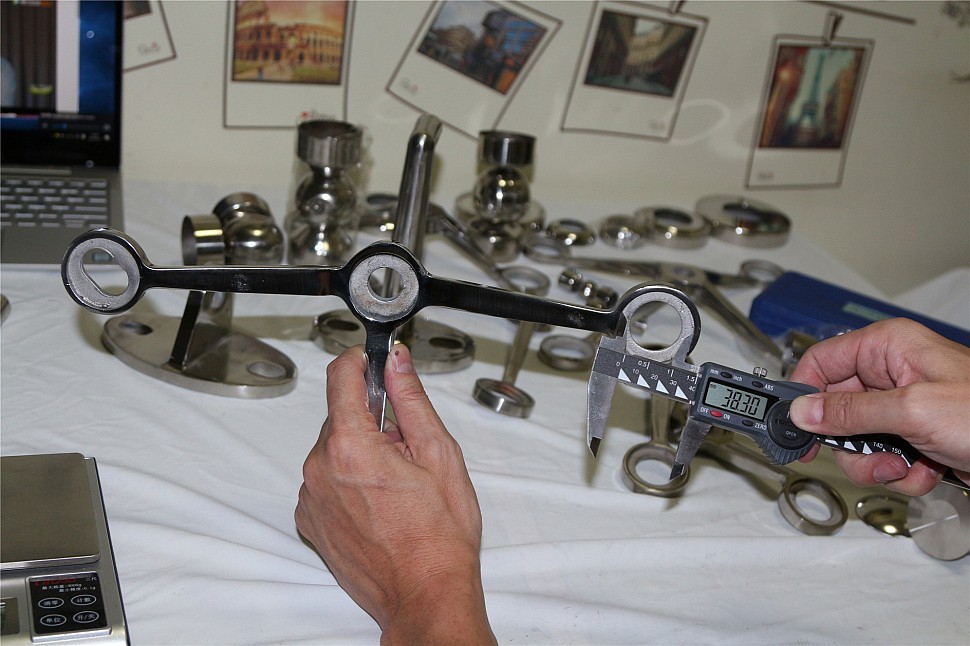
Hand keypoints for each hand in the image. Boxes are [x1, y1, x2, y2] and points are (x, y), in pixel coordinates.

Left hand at [295, 344, 494, 643]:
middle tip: (407, 450)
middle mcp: (320, 469)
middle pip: (340, 417)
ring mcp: (311, 498)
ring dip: (360, 454)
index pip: (340, 377)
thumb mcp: (439, 454)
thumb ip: (411, 400)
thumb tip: (397, 363)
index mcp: (351, 446)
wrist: (425, 595)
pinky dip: (348, 482)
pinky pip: (326, 481)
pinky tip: (379, 505)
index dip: (360, 362)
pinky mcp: (310, 521)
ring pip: (334, 450)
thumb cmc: (438, 536)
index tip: (373, 362)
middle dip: (372, 421)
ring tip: (396, 486)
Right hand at [789, 318, 969, 495]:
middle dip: (853, 443)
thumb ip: (850, 412)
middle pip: (835, 410)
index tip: (791, 428)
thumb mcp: (911, 411)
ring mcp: (903, 407)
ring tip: (909, 465)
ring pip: (857, 441)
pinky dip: (902, 473)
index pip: (820, 363)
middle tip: (874, 455)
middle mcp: (891, 373)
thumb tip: (803, 412)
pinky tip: (928, 468)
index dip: (803, 396)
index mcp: (886, 347)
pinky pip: (884, 458)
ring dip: (879, 464)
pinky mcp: (915, 436)